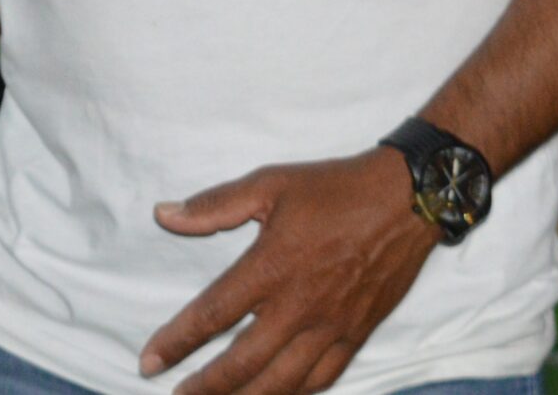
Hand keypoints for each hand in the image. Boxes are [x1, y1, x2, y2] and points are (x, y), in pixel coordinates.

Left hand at [142, 148, 439, 394]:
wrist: (407, 201)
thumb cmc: (334, 190)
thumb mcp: (269, 184)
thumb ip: (214, 205)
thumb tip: (164, 215)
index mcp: (271, 268)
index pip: (213, 315)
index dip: (177, 342)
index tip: (149, 362)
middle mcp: (299, 307)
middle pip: (243, 364)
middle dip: (205, 387)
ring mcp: (331, 327)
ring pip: (282, 382)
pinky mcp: (356, 335)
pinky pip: (322, 378)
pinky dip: (294, 394)